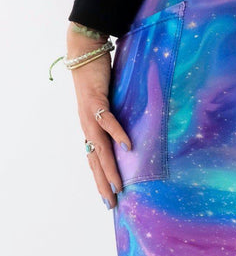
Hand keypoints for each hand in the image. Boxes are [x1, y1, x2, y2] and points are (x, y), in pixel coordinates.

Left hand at [66, 22, 132, 209]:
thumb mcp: (107, 103)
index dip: (100, 179)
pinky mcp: (96, 101)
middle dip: (103, 183)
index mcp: (90, 128)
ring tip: (118, 185)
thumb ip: (115, 119)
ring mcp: (90, 114)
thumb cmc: (98, 77)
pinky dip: (118, 135)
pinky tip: (128, 148)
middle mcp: (87, 125)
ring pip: (100, 147)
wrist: (84, 51)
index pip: (94, 160)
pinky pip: (108, 121)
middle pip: (95, 160)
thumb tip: (132, 133)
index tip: (108, 198)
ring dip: (109, 168)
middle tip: (111, 204)